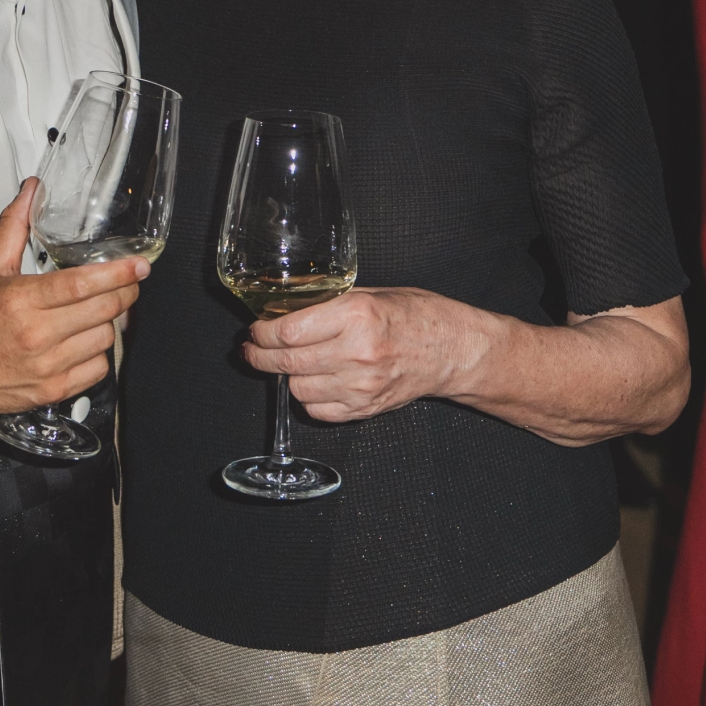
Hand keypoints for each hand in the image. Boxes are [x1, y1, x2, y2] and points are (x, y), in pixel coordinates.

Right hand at [0, 180, 147, 414]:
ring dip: (108, 323)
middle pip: (102, 310)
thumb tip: (31, 193)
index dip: (116, 274)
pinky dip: (99, 354)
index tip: (138, 266)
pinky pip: (99, 368)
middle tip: (127, 283)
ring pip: (105, 338)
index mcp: (22, 300)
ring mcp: (48, 365)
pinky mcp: (55, 389)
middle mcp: (36, 334)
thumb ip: (15, 228)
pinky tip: (84, 342)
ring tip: (95, 313)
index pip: (80, 285)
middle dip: (123, 293)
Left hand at [244, 286, 483, 422]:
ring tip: (290, 364)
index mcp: (357, 315)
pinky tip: (314, 382)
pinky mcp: (367, 408)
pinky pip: (319, 411)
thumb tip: (283, 310)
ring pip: (298, 389)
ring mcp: (362, 385)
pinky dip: (309, 398)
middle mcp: (357, 352)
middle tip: (252, 350)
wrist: (453, 350)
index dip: (262, 333)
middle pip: (287, 363)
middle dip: (260, 356)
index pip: (289, 332)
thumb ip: (328, 303)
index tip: (255, 330)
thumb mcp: (370, 293)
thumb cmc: (416, 315)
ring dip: (287, 377)